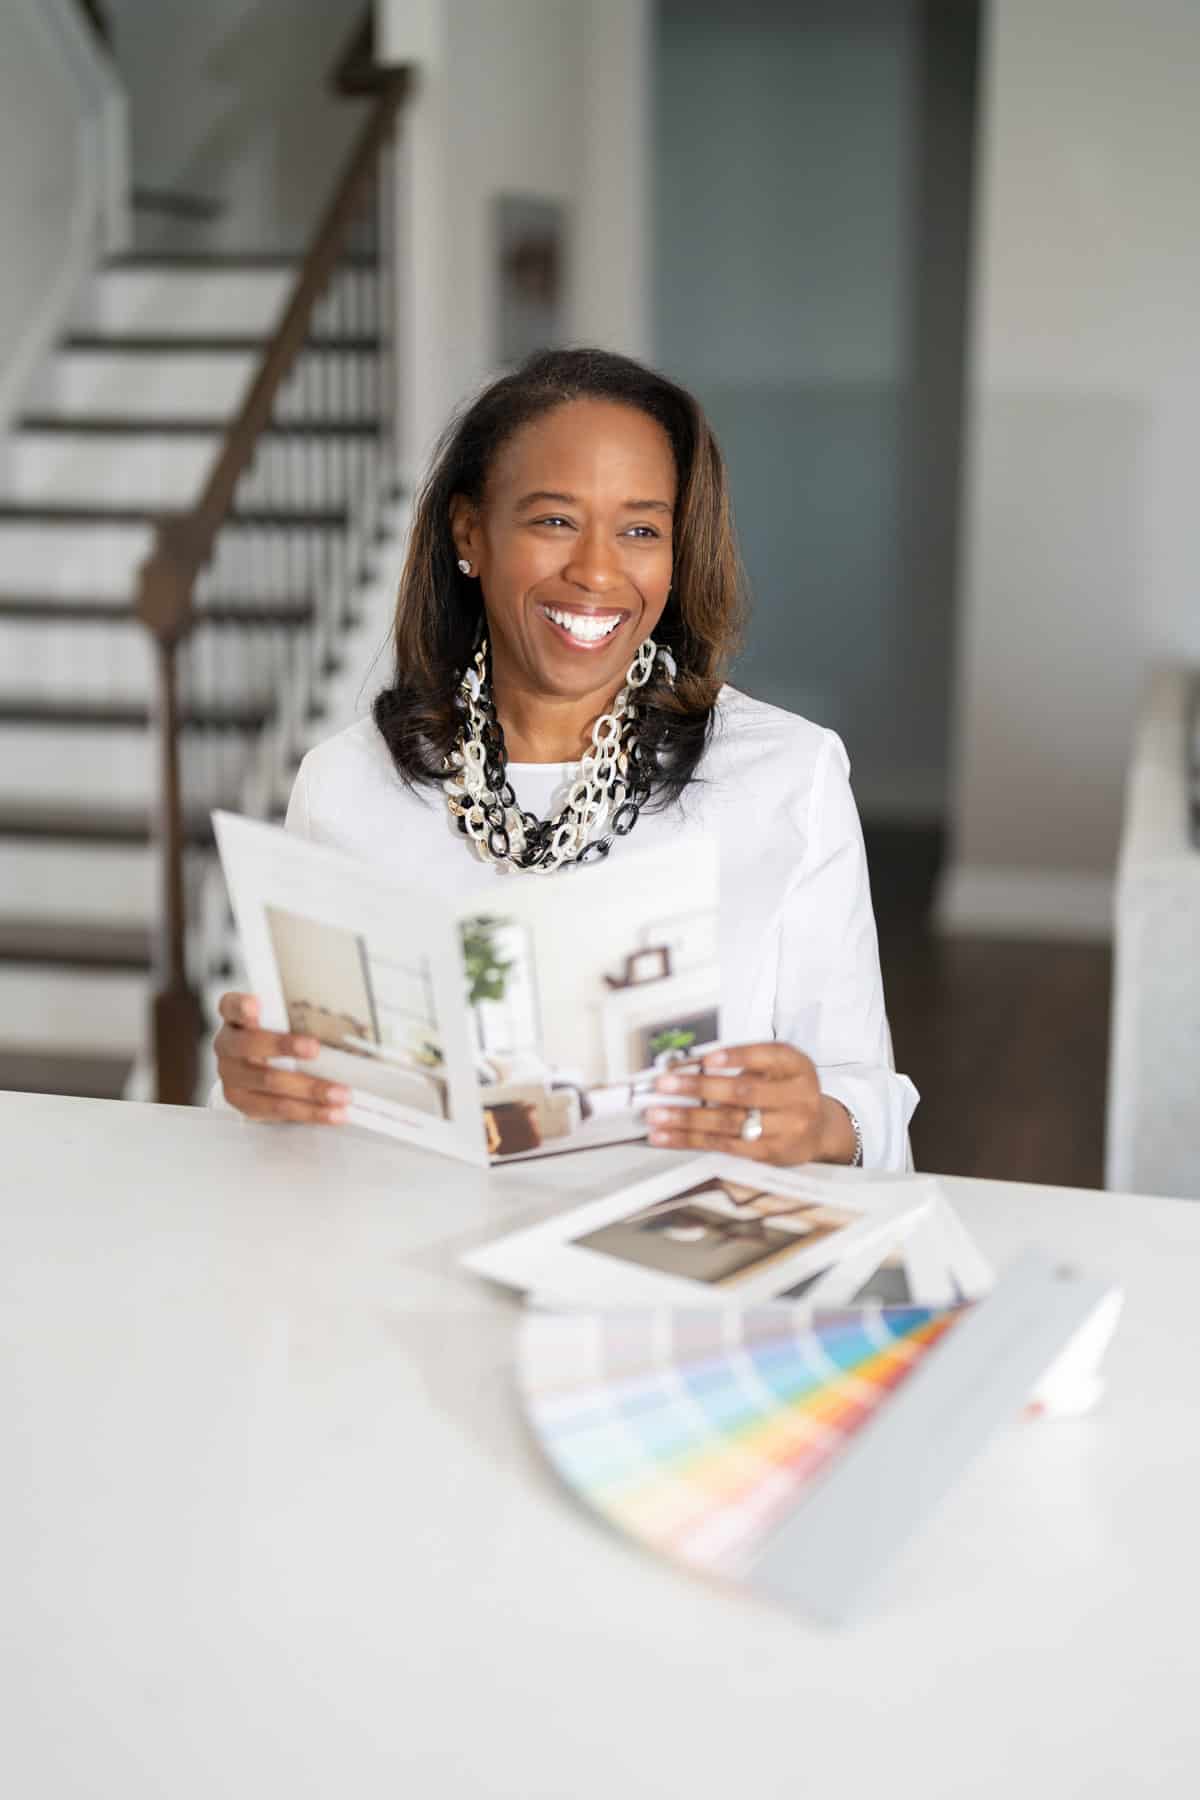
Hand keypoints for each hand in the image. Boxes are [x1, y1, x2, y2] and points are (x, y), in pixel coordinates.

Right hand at [214, 992, 349, 1124]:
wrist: (253, 1073)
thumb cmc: (275, 1039)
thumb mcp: (281, 1023)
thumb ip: (296, 1019)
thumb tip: (341, 1023)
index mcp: (235, 1018)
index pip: (232, 1006)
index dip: (241, 1006)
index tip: (255, 1005)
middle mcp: (228, 1045)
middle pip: (250, 1044)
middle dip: (284, 1046)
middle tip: (315, 1049)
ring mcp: (232, 1076)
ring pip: (269, 1082)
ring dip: (310, 1089)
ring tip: (340, 1093)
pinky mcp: (243, 1103)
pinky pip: (278, 1109)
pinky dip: (309, 1112)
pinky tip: (332, 1112)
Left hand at [645, 1041, 856, 1166]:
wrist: (818, 1130)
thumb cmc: (787, 1092)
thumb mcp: (776, 1068)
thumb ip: (741, 1063)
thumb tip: (687, 1066)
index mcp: (797, 1067)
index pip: (768, 1057)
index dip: (737, 1057)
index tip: (708, 1058)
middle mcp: (796, 1097)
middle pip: (743, 1092)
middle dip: (699, 1087)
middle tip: (667, 1084)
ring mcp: (786, 1128)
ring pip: (730, 1123)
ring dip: (687, 1118)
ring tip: (659, 1114)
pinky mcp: (769, 1154)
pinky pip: (725, 1146)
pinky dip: (692, 1140)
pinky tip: (670, 1136)